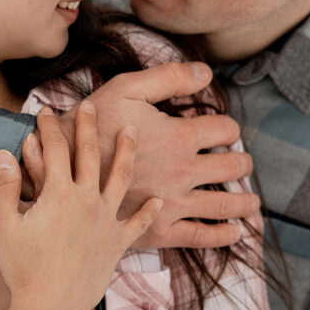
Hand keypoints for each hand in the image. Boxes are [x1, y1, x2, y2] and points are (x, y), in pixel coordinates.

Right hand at [0, 102, 160, 309]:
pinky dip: (148, 211)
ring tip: (131, 131)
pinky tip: (158, 199)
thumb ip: (5, 187)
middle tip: (89, 105)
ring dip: (126, 152)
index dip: (48, 127)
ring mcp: (106, 222)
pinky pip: (137, 224)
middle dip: (89, 127)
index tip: (44, 110)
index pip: (54, 149)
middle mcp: (87, 201)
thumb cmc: (21, 270)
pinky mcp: (117, 244)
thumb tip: (4, 153)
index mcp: (59, 194)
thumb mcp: (3, 225)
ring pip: (121, 178)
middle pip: (90, 154)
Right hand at [55, 63, 257, 248]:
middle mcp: (183, 171)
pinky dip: (223, 235)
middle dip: (242, 163)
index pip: (224, 129)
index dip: (227, 127)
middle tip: (243, 163)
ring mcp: (173, 203)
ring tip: (251, 202)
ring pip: (224, 204)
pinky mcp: (159, 230)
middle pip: (232, 167)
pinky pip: (201, 236)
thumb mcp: (126, 88)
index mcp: (178, 136)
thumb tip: (206, 74)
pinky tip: (235, 232)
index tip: (224, 130)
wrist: (58, 170)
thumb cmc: (91, 125)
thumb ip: (169, 77)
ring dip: (244, 202)